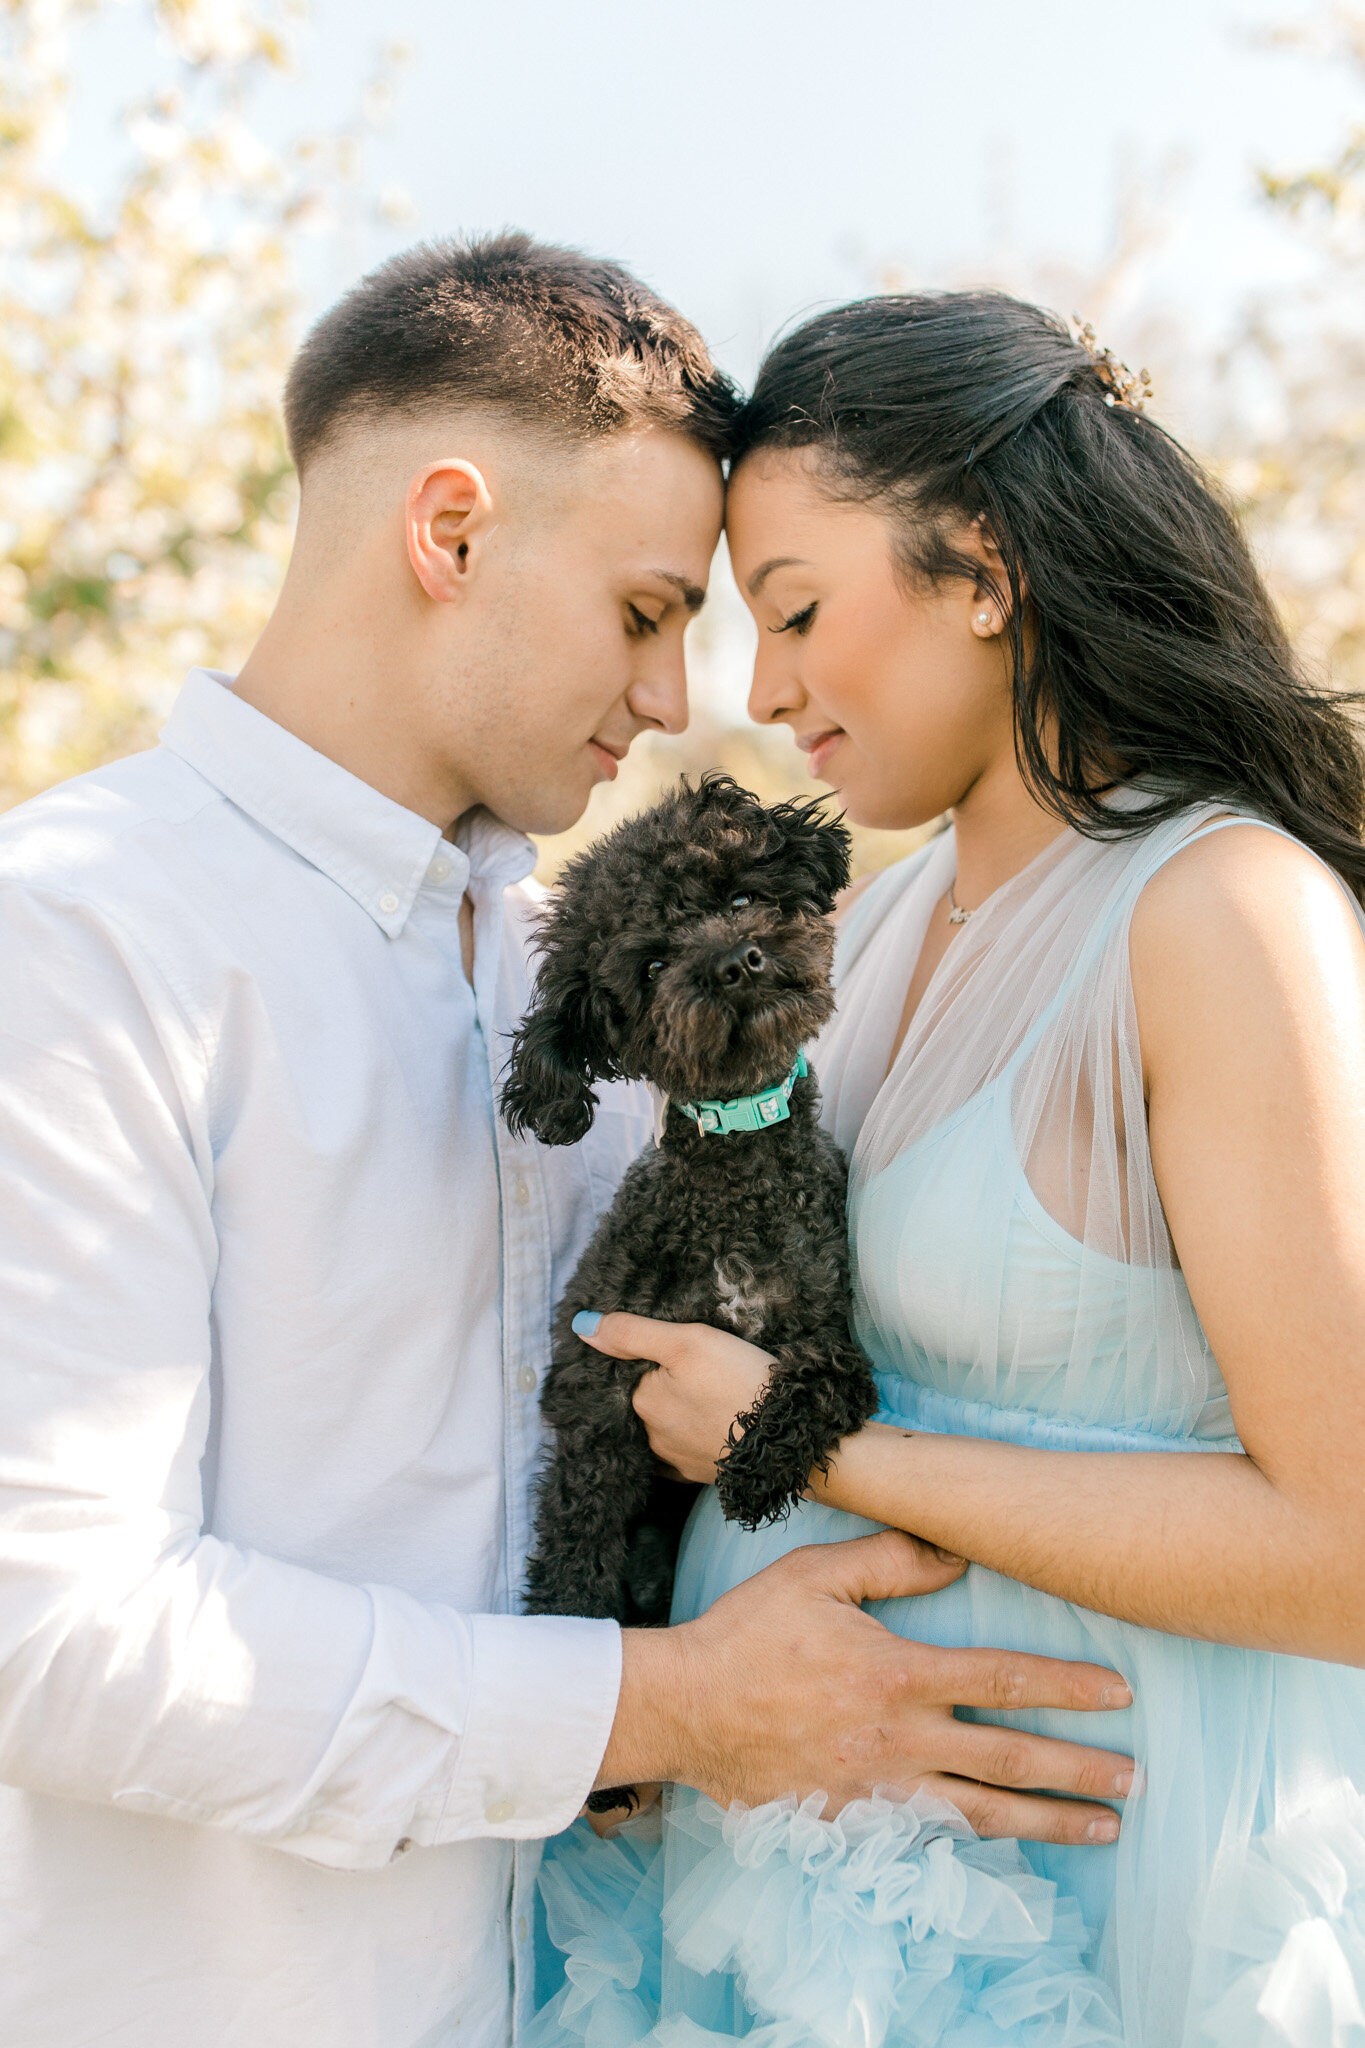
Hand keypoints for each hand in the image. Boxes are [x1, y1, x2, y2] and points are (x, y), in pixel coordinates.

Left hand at [574, 1310, 772, 1482]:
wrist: (787, 1438)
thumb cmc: (737, 1382)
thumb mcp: (687, 1342)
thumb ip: (633, 1332)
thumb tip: (581, 1325)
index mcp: (643, 1402)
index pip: (635, 1372)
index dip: (654, 1358)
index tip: (681, 1352)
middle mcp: (652, 1436)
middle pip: (651, 1401)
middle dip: (666, 1387)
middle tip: (700, 1371)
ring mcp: (678, 1460)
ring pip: (669, 1427)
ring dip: (681, 1413)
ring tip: (709, 1395)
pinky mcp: (704, 1474)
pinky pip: (688, 1452)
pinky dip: (694, 1438)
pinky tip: (710, 1425)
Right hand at [598, 1530, 1133, 1844]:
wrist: (685, 1708)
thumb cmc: (748, 1633)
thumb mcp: (814, 1575)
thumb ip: (889, 1560)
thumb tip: (957, 1552)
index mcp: (898, 1673)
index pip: (1004, 1680)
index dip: (1068, 1687)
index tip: (1119, 1694)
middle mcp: (900, 1738)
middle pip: (1010, 1759)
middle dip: (1080, 1770)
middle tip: (1135, 1778)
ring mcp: (878, 1788)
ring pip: (982, 1812)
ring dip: (1050, 1822)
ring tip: (1103, 1829)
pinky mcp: (852, 1821)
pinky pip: (929, 1836)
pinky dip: (977, 1845)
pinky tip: (1010, 1847)